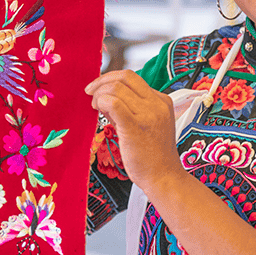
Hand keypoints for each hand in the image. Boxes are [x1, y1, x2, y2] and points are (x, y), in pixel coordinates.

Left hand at [85, 70, 180, 189]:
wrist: (164, 177)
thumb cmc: (153, 155)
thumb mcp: (148, 124)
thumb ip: (130, 109)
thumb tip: (106, 98)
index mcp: (161, 100)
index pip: (132, 78)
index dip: (111, 80)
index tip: (100, 90)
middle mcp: (156, 104)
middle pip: (124, 77)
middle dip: (102, 82)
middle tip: (91, 94)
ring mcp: (147, 114)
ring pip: (116, 88)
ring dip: (99, 94)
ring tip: (95, 107)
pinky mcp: (135, 127)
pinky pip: (113, 103)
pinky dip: (101, 102)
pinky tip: (98, 111)